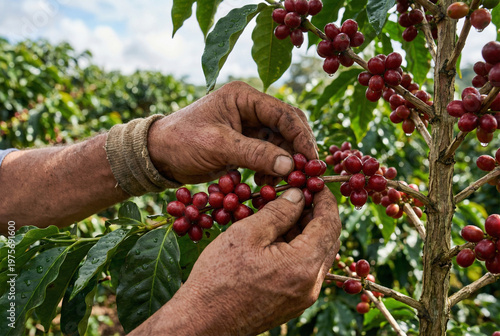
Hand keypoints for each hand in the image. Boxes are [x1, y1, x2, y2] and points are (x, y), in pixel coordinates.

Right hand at [132, 187, 340, 334]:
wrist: (202, 321)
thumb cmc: (219, 276)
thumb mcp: (247, 234)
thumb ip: (278, 211)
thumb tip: (299, 195)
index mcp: (304, 265)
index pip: (329, 224)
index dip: (325, 199)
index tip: (315, 183)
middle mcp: (311, 284)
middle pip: (328, 240)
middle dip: (316, 214)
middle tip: (298, 194)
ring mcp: (303, 297)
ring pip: (316, 255)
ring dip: (306, 231)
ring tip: (283, 213)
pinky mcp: (292, 304)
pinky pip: (305, 270)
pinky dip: (298, 249)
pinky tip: (277, 237)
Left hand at [147, 81, 317, 184]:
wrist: (157, 155)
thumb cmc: (182, 142)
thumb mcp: (219, 146)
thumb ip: (256, 154)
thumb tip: (291, 166)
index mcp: (244, 97)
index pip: (284, 114)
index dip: (302, 137)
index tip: (311, 162)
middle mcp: (250, 108)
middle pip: (287, 127)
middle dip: (296, 151)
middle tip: (303, 175)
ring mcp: (248, 126)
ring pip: (280, 143)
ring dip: (283, 163)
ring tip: (280, 183)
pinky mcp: (244, 143)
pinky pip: (267, 155)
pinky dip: (271, 169)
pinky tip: (265, 183)